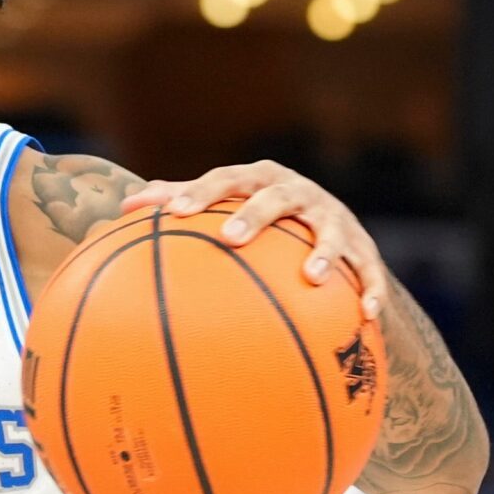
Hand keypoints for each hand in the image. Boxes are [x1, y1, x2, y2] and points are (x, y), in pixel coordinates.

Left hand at [123, 160, 387, 319]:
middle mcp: (298, 192)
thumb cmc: (259, 218)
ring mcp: (334, 218)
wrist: (331, 228)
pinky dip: (371, 288)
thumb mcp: (225, 206)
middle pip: (276, 196)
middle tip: (230, 237)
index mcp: (260, 180)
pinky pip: (369, 269)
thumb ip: (179, 202)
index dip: (199, 192)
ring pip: (330, 231)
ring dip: (324, 251)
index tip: (172, 212)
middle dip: (255, 214)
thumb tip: (122, 208)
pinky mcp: (364, 247)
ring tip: (314, 276)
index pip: (226, 179)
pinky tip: (368, 314)